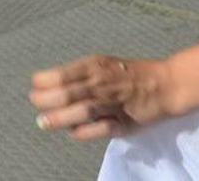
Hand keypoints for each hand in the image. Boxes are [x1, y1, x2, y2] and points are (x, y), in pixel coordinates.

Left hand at [28, 54, 170, 140]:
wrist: (164, 83)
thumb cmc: (126, 73)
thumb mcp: (101, 64)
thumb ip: (79, 75)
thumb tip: (51, 85)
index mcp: (94, 66)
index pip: (63, 73)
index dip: (45, 80)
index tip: (33, 85)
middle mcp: (102, 83)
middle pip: (69, 92)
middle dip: (47, 99)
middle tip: (34, 103)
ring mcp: (113, 103)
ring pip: (83, 110)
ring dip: (60, 117)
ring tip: (43, 122)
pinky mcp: (125, 122)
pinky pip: (103, 128)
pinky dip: (87, 132)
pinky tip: (73, 133)